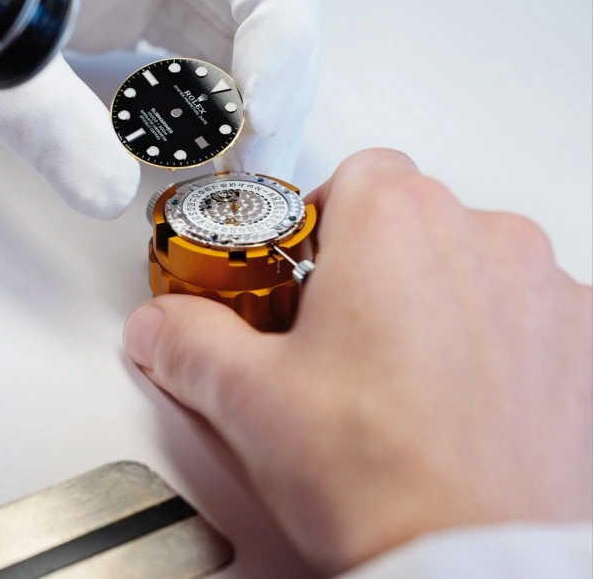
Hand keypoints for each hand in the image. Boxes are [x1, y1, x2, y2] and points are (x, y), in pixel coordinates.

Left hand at [0, 0, 318, 218]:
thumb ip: (40, 118)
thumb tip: (109, 193)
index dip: (277, 28)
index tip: (260, 113)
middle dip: (276, 87)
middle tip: (256, 168)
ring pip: (252, 31)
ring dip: (261, 106)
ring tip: (241, 173)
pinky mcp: (154, 7)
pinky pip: (216, 52)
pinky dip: (227, 108)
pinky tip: (215, 150)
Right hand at [123, 148, 591, 574]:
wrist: (484, 570)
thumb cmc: (384, 480)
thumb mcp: (251, 401)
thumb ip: (191, 343)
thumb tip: (161, 328)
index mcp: (397, 223)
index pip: (353, 173)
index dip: (318, 220)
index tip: (302, 271)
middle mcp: (483, 238)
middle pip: (410, 216)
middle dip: (370, 262)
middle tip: (339, 332)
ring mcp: (546, 290)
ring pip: (469, 262)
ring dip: (434, 297)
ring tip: (400, 376)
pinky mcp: (585, 343)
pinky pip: (526, 311)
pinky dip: (494, 337)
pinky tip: (459, 399)